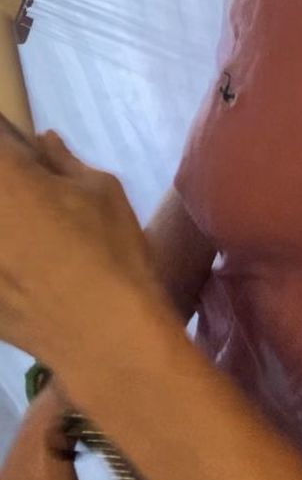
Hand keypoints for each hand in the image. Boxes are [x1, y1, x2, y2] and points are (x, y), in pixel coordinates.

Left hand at [0, 123, 157, 363]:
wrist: (105, 336)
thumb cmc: (112, 252)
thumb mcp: (102, 191)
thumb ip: (63, 162)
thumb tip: (43, 143)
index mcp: (5, 178)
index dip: (8, 146)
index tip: (22, 157)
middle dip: (12, 190)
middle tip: (36, 205)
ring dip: (12, 230)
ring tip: (36, 243)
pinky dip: (8, 266)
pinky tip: (28, 276)